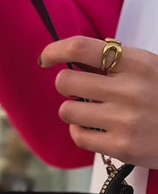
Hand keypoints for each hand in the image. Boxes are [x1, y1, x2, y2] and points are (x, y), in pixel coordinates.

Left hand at [39, 35, 157, 168]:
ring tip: (91, 113)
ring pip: (67, 111)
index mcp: (136, 63)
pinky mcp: (121, 146)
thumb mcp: (151, 68)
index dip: (55, 50)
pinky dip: (81, 133)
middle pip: (66, 81)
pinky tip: (96, 130)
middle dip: (67, 85)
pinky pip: (78, 136)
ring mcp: (124, 119)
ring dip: (73, 112)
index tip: (45, 58)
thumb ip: (118, 62)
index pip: (82, 47)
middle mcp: (129, 89)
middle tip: (80, 91)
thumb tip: (77, 55)